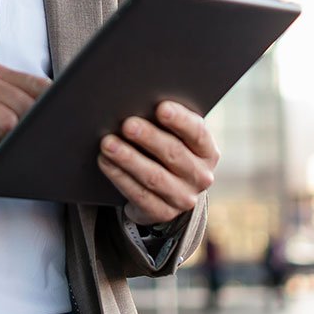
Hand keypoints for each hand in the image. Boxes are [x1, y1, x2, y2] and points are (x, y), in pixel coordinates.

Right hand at [0, 62, 48, 162]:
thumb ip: (4, 102)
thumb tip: (45, 125)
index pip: (37, 84)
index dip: (57, 106)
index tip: (68, 127)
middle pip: (26, 106)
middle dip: (38, 132)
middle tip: (45, 153)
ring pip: (7, 123)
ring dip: (14, 147)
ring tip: (15, 161)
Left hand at [97, 100, 218, 225]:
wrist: (167, 191)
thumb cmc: (168, 150)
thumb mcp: (176, 137)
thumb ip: (167, 123)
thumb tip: (139, 101)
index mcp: (208, 151)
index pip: (197, 133)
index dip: (180, 120)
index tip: (161, 107)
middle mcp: (200, 177)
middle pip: (173, 154)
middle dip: (149, 137)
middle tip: (127, 124)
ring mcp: (183, 198)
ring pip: (154, 176)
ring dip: (129, 158)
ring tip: (108, 143)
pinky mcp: (162, 213)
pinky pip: (139, 195)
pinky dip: (119, 176)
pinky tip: (105, 162)